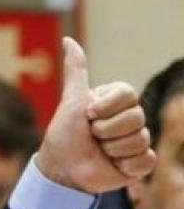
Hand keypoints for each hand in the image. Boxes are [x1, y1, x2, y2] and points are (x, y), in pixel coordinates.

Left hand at [37, 37, 155, 192]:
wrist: (62, 169)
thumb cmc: (64, 134)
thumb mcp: (71, 100)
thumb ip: (75, 71)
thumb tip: (67, 40)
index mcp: (116, 101)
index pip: (128, 94)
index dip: (106, 108)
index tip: (88, 115)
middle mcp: (129, 119)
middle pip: (136, 118)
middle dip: (106, 130)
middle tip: (92, 137)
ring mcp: (135, 141)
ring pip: (140, 140)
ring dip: (112, 149)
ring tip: (99, 152)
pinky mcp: (139, 164)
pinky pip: (146, 161)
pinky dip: (126, 166)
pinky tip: (112, 166)